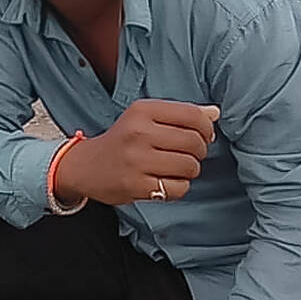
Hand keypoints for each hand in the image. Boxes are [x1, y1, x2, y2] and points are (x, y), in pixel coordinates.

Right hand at [55, 99, 219, 206]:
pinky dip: (179, 187)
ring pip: (189, 166)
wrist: (85, 166)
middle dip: (199, 151)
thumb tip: (215, 113)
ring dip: (190, 170)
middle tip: (188, 154)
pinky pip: (178, 188)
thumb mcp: (145, 118)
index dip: (206, 128)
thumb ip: (179, 114)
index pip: (192, 115)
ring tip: (176, 169)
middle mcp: (139, 133)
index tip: (203, 135)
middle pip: (194, 142)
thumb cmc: (123, 140)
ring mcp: (136, 161)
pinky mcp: (136, 186)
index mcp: (143, 111)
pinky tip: (166, 182)